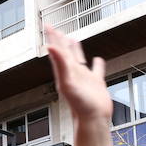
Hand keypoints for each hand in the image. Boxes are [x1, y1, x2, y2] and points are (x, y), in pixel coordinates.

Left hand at [45, 25, 113, 145]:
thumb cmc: (80, 106)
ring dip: (75, 49)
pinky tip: (97, 60)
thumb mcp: (67, 82)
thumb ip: (60, 64)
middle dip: (60, 41)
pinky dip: (97, 64)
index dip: (52, 38)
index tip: (48, 25)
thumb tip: (50, 47)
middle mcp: (73, 74)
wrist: (93, 120)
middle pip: (65, 53)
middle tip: (56, 29)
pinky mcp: (96, 84)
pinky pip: (96, 70)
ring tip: (73, 39)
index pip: (57, 50)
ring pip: (78, 60)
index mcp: (65, 72)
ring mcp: (84, 79)